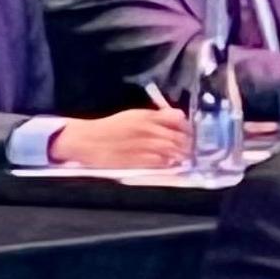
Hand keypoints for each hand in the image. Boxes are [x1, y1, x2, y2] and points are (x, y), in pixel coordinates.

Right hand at [50, 103, 190, 169]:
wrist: (86, 140)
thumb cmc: (110, 128)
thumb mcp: (134, 115)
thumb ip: (157, 116)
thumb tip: (179, 117)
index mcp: (146, 116)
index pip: (176, 119)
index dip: (187, 127)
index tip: (192, 132)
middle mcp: (146, 129)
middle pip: (176, 135)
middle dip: (188, 142)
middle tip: (192, 147)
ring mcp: (141, 144)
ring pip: (170, 148)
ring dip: (180, 153)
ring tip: (185, 156)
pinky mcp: (135, 159)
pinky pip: (158, 161)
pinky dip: (167, 161)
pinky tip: (170, 162)